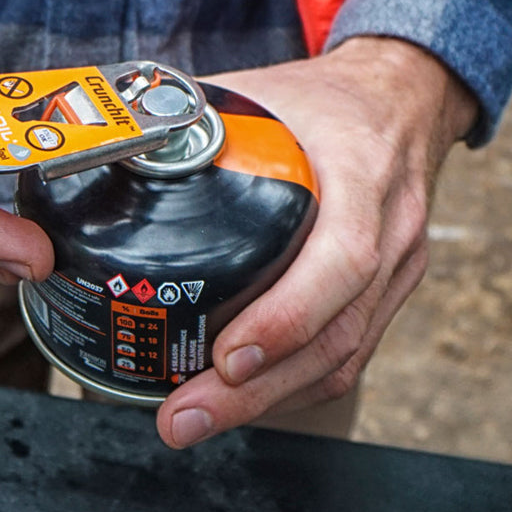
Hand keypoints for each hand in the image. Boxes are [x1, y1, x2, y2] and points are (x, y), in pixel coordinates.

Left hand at [156, 36, 476, 447]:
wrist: (404, 99)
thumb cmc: (329, 99)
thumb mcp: (269, 90)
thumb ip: (196, 115)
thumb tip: (107, 140)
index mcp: (362, 174)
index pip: (341, 260)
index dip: (287, 317)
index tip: (227, 358)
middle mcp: (390, 232)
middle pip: (336, 335)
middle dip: (256, 391)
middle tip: (182, 418)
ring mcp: (397, 269)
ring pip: (343, 357)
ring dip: (268, 401)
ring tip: (195, 421)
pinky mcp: (388, 291)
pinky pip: (348, 353)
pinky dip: (292, 386)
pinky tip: (242, 400)